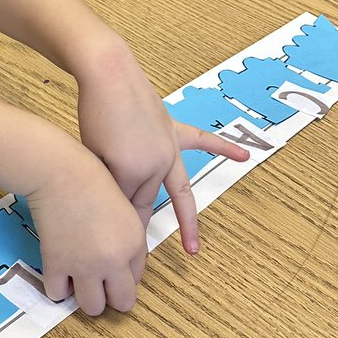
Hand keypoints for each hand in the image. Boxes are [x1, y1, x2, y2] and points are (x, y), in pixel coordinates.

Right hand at [20, 140, 148, 315]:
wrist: (60, 172)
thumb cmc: (90, 182)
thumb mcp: (124, 210)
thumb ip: (128, 241)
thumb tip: (120, 269)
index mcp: (134, 244)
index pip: (136, 280)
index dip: (122, 276)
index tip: (110, 267)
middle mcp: (114, 259)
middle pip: (122, 303)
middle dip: (111, 296)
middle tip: (98, 283)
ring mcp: (85, 265)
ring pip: (92, 308)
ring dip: (86, 297)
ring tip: (78, 281)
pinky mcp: (57, 263)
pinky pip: (58, 295)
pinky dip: (58, 288)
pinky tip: (58, 272)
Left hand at [76, 39, 249, 252]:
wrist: (107, 74)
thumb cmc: (94, 113)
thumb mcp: (93, 155)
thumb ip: (108, 183)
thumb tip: (116, 207)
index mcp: (133, 172)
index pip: (127, 210)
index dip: (123, 233)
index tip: (121, 260)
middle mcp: (157, 164)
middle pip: (147, 203)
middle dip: (140, 231)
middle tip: (138, 264)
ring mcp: (168, 147)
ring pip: (174, 188)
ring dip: (182, 217)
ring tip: (194, 247)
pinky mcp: (172, 128)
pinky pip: (202, 141)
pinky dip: (223, 148)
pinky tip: (244, 158)